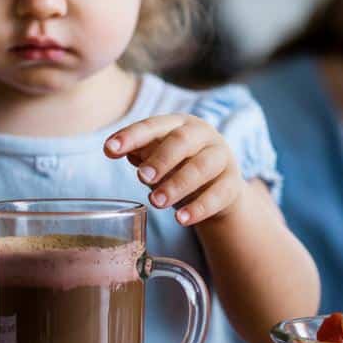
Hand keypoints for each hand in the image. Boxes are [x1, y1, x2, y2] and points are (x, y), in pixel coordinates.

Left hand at [104, 114, 244, 226]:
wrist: (221, 188)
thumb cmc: (182, 166)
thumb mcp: (160, 158)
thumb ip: (139, 152)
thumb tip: (112, 149)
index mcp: (180, 124)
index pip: (154, 125)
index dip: (131, 136)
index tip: (109, 149)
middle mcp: (203, 135)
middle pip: (182, 141)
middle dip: (160, 159)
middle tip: (142, 177)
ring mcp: (222, 158)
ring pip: (201, 167)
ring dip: (177, 184)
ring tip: (156, 202)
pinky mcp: (233, 184)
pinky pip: (218, 194)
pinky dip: (199, 208)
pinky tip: (181, 219)